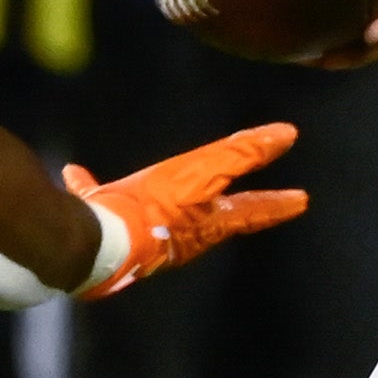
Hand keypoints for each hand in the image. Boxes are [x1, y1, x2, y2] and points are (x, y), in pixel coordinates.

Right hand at [68, 122, 306, 296]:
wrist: (96, 244)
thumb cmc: (153, 208)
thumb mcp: (204, 173)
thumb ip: (244, 152)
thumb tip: (288, 133)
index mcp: (204, 225)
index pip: (251, 212)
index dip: (277, 203)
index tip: (302, 202)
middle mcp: (178, 235)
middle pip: (210, 220)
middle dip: (228, 209)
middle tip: (239, 207)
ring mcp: (140, 235)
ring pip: (152, 214)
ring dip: (150, 199)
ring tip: (141, 186)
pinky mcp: (102, 229)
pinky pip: (99, 204)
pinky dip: (90, 191)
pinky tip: (76, 175)